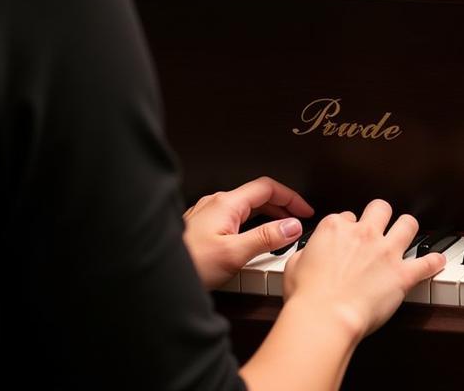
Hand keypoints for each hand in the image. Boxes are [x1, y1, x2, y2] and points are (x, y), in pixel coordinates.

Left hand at [183, 176, 313, 289]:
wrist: (159, 275)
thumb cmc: (189, 264)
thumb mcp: (234, 254)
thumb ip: (266, 238)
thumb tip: (292, 226)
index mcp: (227, 203)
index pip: (268, 188)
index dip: (291, 197)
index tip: (305, 210)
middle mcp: (217, 202)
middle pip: (258, 195)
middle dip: (281, 206)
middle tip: (297, 220)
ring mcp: (208, 213)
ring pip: (245, 207)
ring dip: (267, 215)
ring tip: (281, 230)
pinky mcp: (202, 226)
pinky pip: (234, 217)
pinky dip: (252, 223)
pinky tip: (253, 239)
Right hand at [282, 199, 445, 341]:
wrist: (325, 317)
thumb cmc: (308, 297)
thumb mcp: (293, 266)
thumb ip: (305, 253)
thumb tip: (307, 255)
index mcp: (336, 228)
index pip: (346, 216)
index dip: (348, 227)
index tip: (348, 238)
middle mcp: (363, 234)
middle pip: (380, 208)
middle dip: (380, 215)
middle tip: (380, 225)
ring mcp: (385, 252)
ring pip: (408, 224)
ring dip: (408, 228)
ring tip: (408, 233)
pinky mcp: (401, 274)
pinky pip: (426, 263)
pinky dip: (434, 262)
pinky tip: (437, 261)